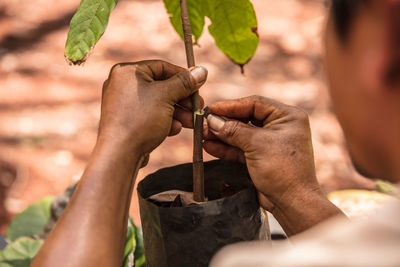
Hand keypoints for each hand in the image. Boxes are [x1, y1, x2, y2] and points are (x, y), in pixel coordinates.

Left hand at [98, 60, 206, 155]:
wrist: (120, 154)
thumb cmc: (140, 120)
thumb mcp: (167, 97)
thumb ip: (185, 82)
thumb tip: (202, 70)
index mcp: (127, 72)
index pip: (162, 67)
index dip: (184, 76)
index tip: (199, 86)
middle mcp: (123, 85)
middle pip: (162, 86)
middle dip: (183, 99)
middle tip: (198, 107)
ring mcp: (125, 104)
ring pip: (159, 103)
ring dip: (178, 112)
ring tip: (192, 122)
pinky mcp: (128, 121)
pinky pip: (151, 116)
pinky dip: (165, 121)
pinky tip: (174, 129)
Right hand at [204, 96, 342, 234]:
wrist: (292, 203)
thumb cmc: (282, 170)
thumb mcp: (256, 144)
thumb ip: (233, 130)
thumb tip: (212, 120)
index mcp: (287, 116)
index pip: (255, 104)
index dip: (231, 105)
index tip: (212, 109)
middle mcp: (280, 126)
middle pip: (246, 118)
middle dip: (224, 122)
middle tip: (204, 123)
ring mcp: (270, 143)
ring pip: (241, 134)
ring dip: (222, 135)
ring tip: (202, 134)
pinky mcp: (261, 157)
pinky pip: (241, 148)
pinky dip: (226, 148)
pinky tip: (209, 146)